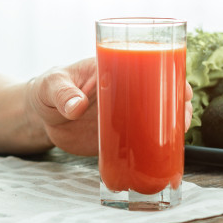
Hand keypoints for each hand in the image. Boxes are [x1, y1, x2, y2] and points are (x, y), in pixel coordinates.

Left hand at [25, 58, 193, 155]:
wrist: (38, 117)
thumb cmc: (46, 90)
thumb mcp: (51, 85)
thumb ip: (62, 93)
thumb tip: (76, 107)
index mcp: (113, 69)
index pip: (148, 66)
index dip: (170, 75)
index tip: (181, 87)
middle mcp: (124, 91)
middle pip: (160, 93)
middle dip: (179, 102)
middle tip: (184, 115)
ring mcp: (123, 115)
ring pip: (155, 118)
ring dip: (172, 125)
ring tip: (179, 135)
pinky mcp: (117, 137)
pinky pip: (141, 141)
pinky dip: (155, 146)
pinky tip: (165, 155)